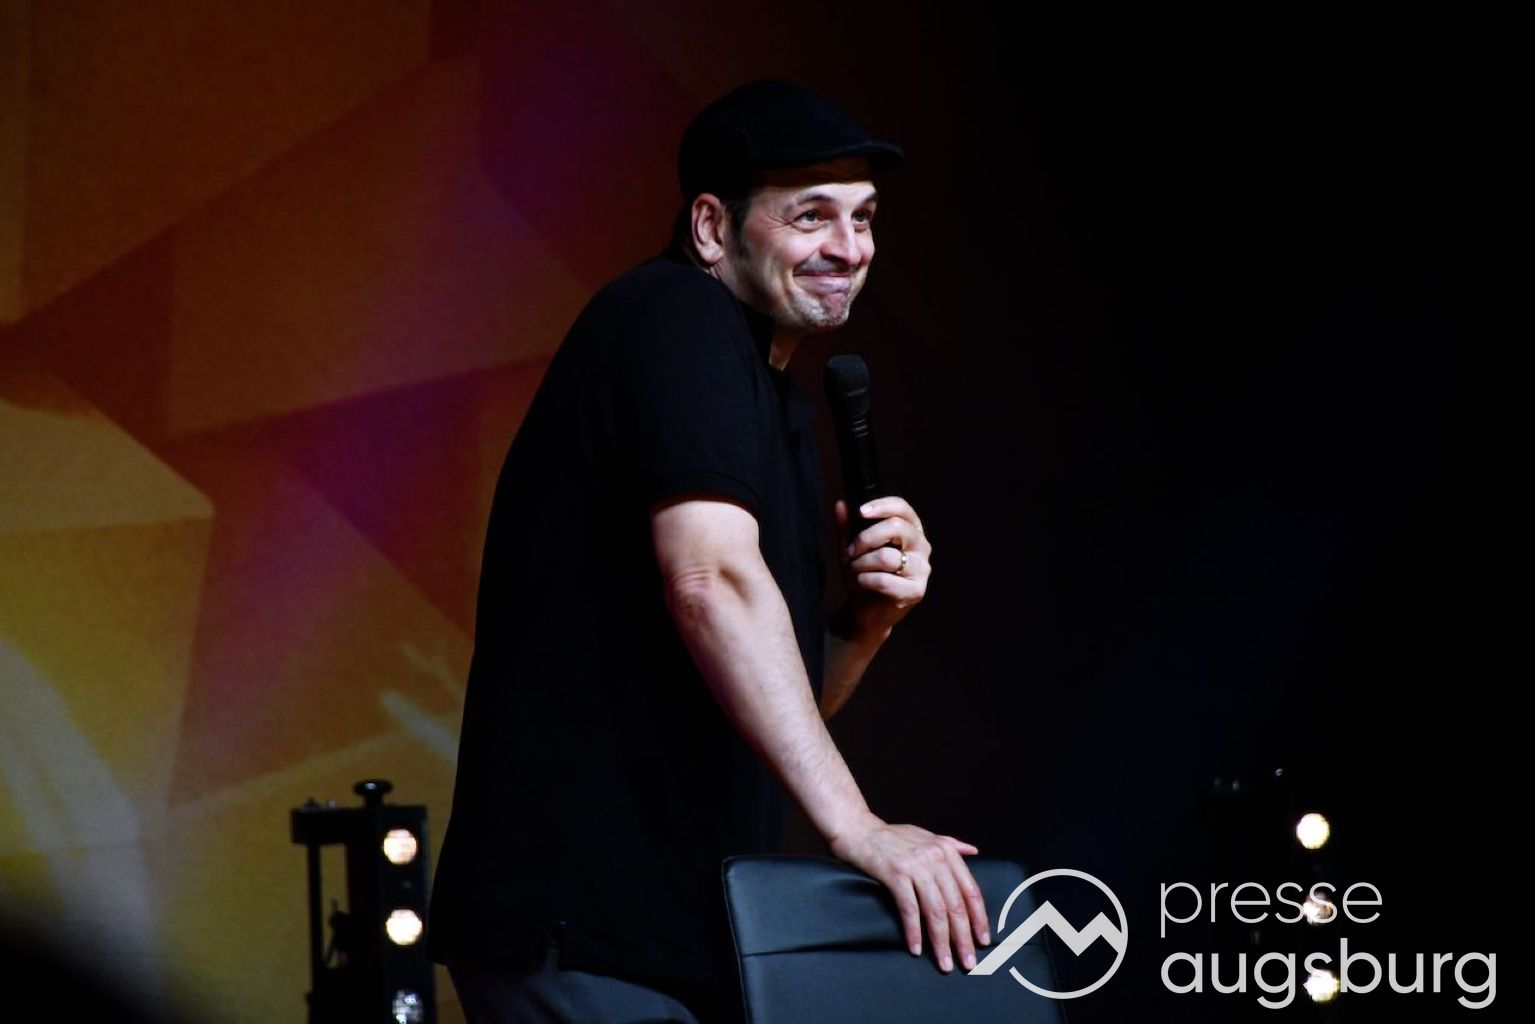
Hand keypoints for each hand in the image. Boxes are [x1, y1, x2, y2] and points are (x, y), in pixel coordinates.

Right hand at [828, 816, 990, 972]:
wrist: (858, 829)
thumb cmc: (890, 836)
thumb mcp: (925, 835)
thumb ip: (950, 844)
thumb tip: (972, 851)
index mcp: (946, 851)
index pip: (971, 890)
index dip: (979, 919)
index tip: (982, 940)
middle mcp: (935, 857)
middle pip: (955, 905)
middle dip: (963, 938)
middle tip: (967, 961)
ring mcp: (915, 865)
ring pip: (935, 911)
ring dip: (941, 942)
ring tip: (944, 962)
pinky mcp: (895, 874)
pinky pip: (909, 909)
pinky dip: (914, 931)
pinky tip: (915, 948)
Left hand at [834, 496, 931, 637]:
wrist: (865, 612)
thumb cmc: (863, 576)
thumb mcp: (851, 549)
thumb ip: (847, 527)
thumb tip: (841, 504)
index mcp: (910, 530)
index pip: (903, 508)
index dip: (882, 506)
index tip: (861, 512)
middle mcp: (921, 546)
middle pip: (897, 528)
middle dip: (866, 538)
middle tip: (851, 551)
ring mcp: (921, 569)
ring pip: (887, 557)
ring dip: (862, 564)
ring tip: (856, 571)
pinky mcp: (916, 591)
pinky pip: (884, 580)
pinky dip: (865, 581)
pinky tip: (862, 584)